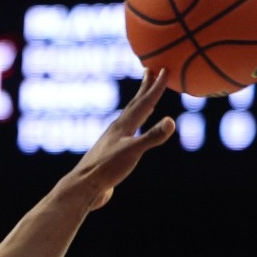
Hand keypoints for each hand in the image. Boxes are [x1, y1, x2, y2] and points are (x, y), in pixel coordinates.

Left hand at [62, 68, 176, 210]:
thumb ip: (152, 137)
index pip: (144, 102)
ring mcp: (114, 140)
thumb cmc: (106, 169)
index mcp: (123, 126)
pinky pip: (128, 133)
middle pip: (134, 104)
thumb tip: (172, 121)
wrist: (84, 187)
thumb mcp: (133, 152)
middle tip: (150, 69)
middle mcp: (118, 129)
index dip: (156, 86)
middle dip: (144, 87)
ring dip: (139, 105)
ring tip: (145, 98)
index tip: (165, 69)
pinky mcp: (112, 153)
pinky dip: (135, 126)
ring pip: (130, 117)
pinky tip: (134, 131)